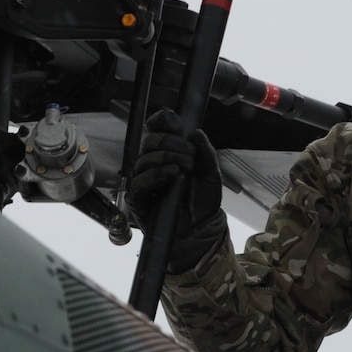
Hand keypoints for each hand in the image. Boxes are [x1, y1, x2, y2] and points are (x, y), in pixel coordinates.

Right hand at [131, 110, 227, 270]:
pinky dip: (156, 174)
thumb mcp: (211, 175)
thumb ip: (206, 153)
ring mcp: (145, 179)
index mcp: (170, 153)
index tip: (174, 122)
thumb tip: (196, 132)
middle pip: (151, 141)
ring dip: (166, 158)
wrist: (200, 229)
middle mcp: (154, 163)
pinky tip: (171, 174)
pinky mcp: (139, 198)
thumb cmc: (203, 202)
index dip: (162, 121)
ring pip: (145, 159)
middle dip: (171, 143)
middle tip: (189, 154)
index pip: (158, 129)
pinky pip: (139, 181)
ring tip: (184, 167)